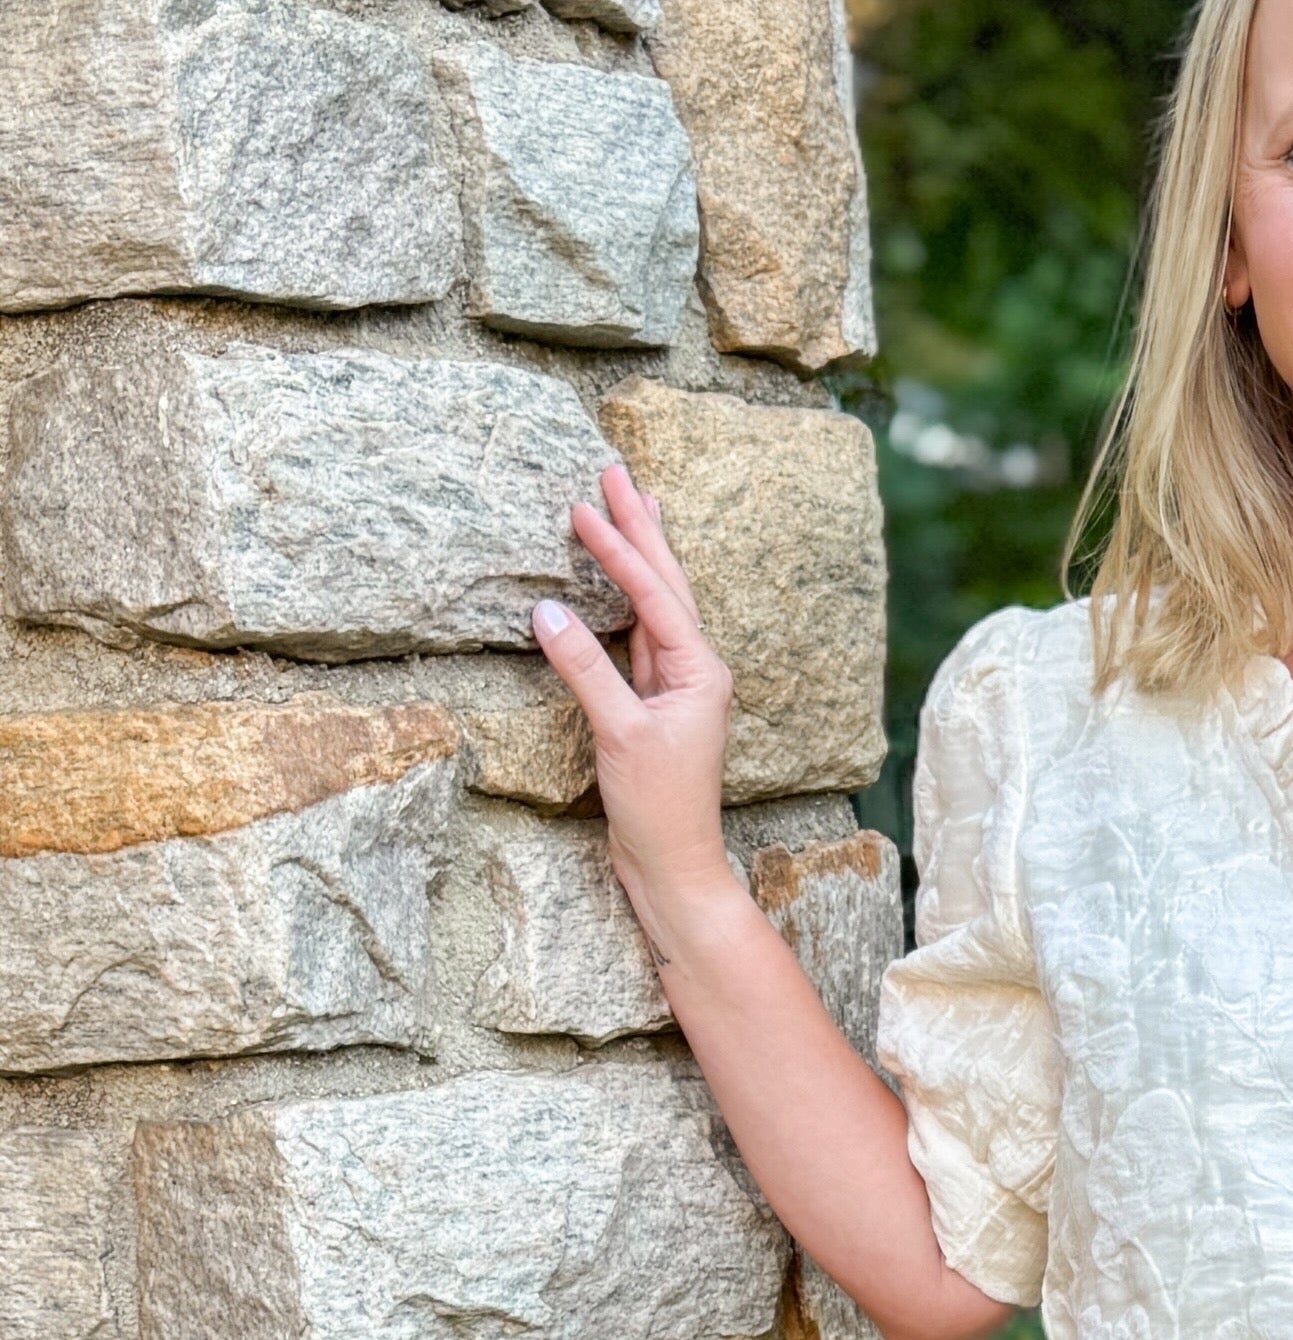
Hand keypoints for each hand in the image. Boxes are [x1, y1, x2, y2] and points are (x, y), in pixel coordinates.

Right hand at [532, 460, 735, 924]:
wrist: (674, 867)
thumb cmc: (657, 809)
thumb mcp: (619, 735)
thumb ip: (585, 670)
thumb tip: (546, 610)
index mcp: (699, 671)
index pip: (653, 593)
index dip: (618, 548)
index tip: (584, 505)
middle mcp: (696, 670)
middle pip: (666, 582)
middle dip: (641, 527)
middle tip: (617, 472)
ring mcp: (678, 686)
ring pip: (657, 603)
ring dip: (642, 554)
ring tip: (631, 504)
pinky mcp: (655, 705)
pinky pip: (641, 634)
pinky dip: (630, 598)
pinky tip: (625, 581)